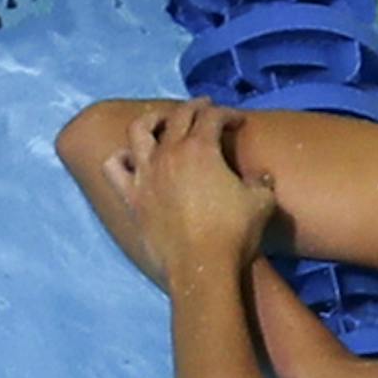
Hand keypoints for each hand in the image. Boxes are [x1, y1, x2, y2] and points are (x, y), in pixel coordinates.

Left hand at [101, 101, 274, 283]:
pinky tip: (129, 158)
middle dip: (195, 108)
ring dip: (152, 119)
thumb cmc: (235, 235)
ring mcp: (147, 174)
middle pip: (179, 116)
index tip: (236, 121)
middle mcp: (170, 153)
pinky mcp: (133, 198)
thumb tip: (262, 178)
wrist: (203, 270)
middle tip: (205, 109)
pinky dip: (120, 158)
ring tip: (161, 121)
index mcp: (201, 148)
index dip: (228, 114)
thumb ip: (261, 183)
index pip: (213, 117)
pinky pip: (115, 168)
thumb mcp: (262, 203)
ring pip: (139, 130)